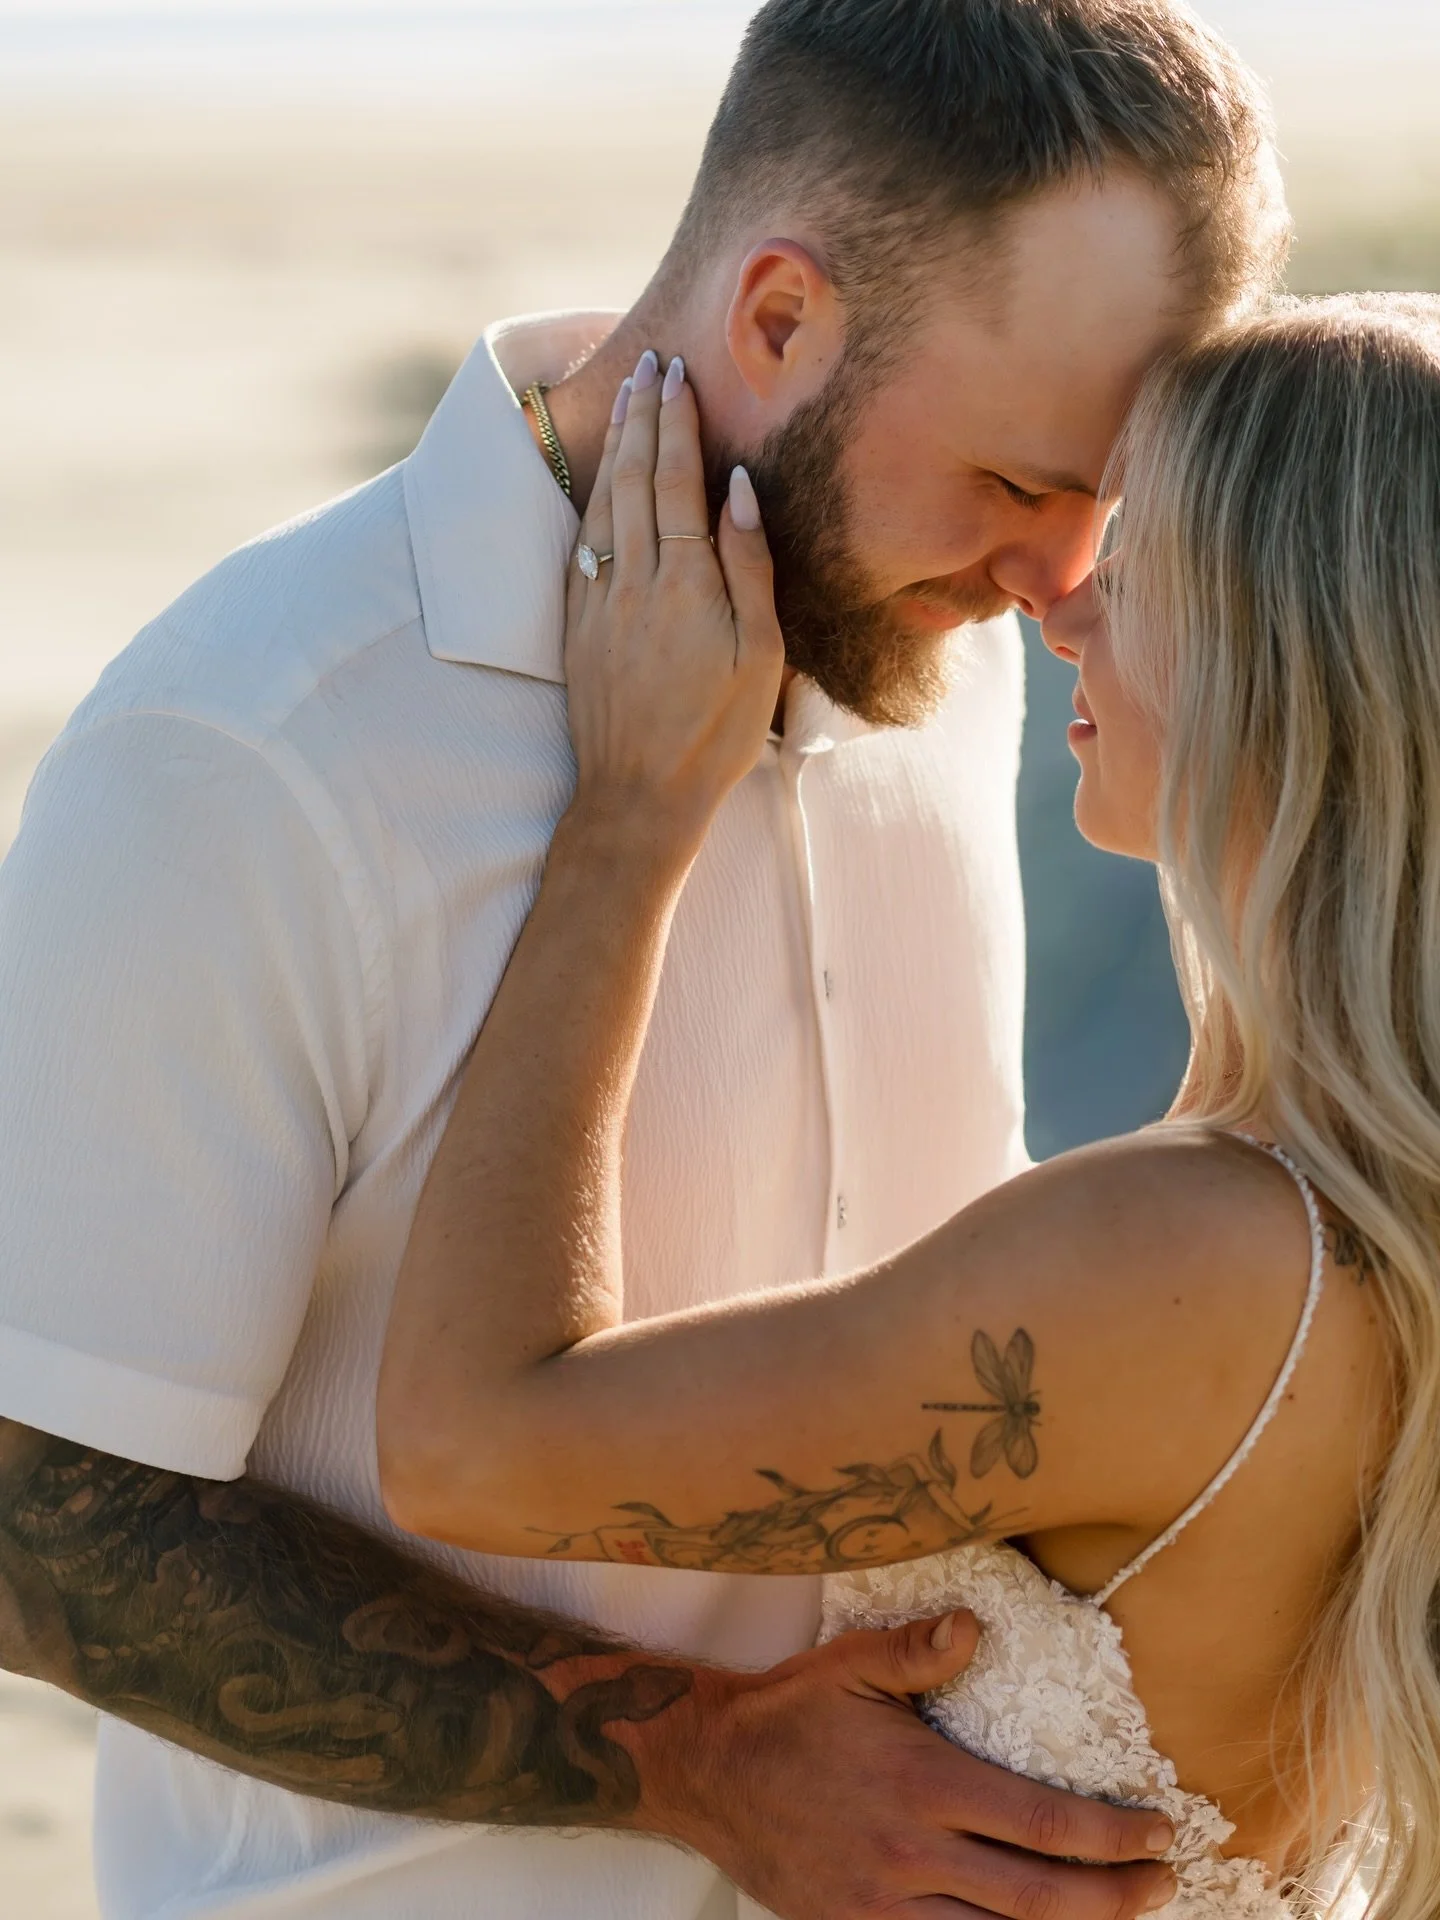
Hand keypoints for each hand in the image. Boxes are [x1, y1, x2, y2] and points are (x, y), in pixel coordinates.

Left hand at [563, 349, 783, 860]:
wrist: (639, 796)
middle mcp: (633, 582)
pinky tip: (599, 481)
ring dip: (615, 449)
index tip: (677, 375)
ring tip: (624, 403)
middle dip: (642, 418)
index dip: (677, 424)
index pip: (679, 482)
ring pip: (603, 506)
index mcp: (684, 583)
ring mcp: (597, 603)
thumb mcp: (758, 655)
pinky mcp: (577, 628)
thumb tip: (737, 488)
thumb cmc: (714, 734)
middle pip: (636, 480)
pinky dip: (592, 499)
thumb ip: (748, 566)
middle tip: (648, 366)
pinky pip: (582, 543)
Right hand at [634, 1613, 1177, 1919]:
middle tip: (1163, 1884)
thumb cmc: (785, 1712)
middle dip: (1113, 1898)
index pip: (1040, 1824)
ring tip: (1117, 1917)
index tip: (1158, 1833)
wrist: (706, 1772)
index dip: (1109, 1837)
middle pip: (1037, 1898)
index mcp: (921, 1785)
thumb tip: (976, 1625)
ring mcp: (882, 1904)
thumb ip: (918, 1649)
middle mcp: (910, 1853)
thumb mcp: (849, 1664)